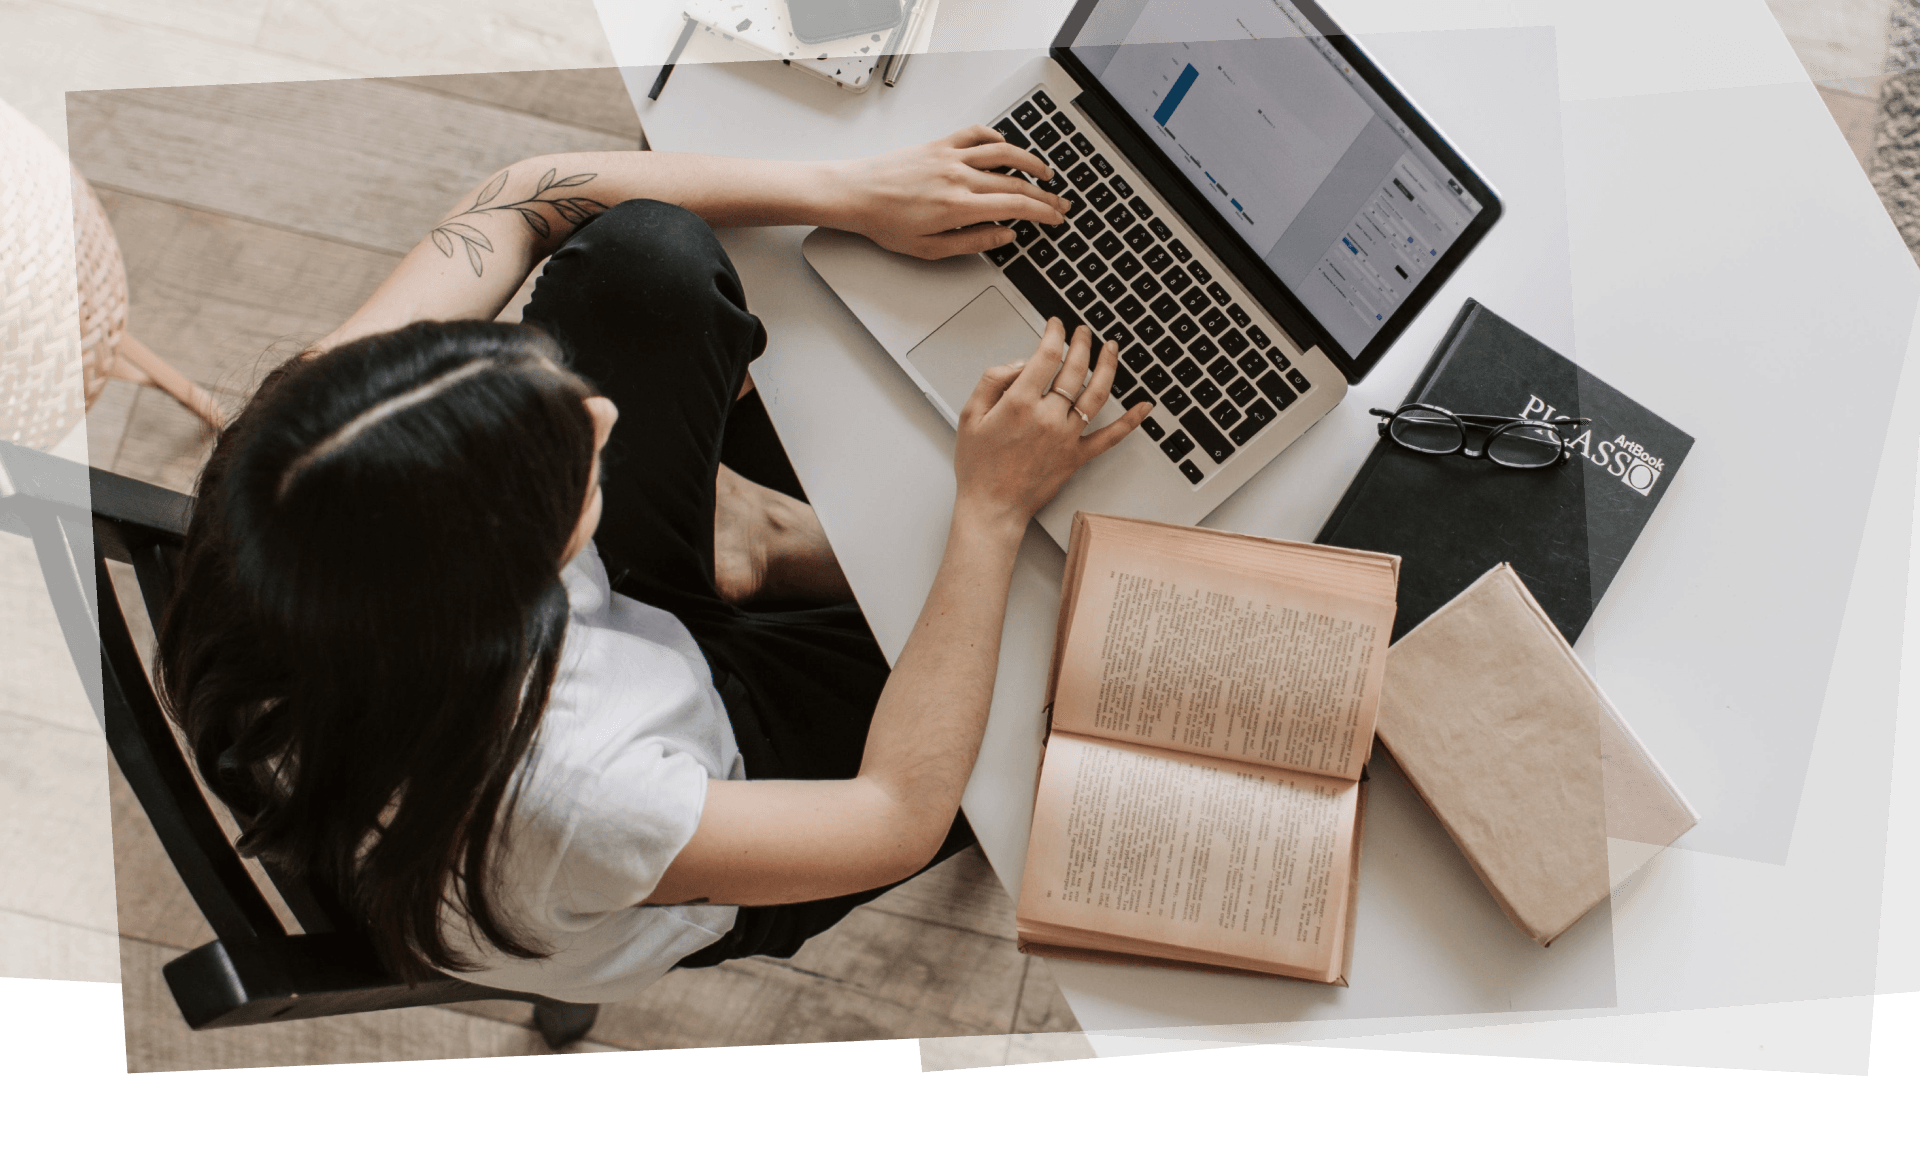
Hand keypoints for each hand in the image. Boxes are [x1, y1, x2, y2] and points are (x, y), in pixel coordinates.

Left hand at [823, 126, 1069, 258]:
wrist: (854, 194)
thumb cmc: (885, 223)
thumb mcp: (930, 249)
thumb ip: (972, 242)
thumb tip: (1004, 236)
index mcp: (959, 206)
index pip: (1016, 206)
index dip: (1043, 212)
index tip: (1056, 218)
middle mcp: (959, 177)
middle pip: (1015, 181)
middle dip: (1044, 194)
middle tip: (1059, 203)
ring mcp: (950, 157)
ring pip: (1003, 152)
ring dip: (1029, 162)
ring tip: (1044, 173)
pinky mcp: (939, 144)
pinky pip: (976, 134)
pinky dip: (996, 138)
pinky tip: (1005, 147)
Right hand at [952, 320, 1148, 533]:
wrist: (992, 507)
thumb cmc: (978, 466)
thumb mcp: (969, 414)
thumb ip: (993, 380)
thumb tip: (1020, 363)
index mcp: (1019, 403)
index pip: (1047, 356)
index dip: (1054, 334)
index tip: (1056, 325)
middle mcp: (1048, 417)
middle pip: (1075, 368)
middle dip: (1081, 342)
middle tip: (1083, 331)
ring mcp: (1066, 437)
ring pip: (1097, 394)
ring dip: (1108, 366)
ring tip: (1111, 348)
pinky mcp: (1077, 456)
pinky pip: (1110, 436)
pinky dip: (1131, 421)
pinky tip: (1144, 406)